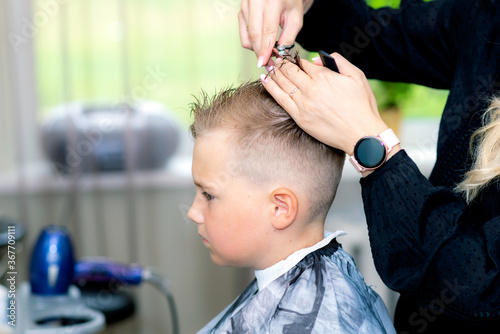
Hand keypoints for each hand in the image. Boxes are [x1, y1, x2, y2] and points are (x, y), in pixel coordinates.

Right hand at [239, 0, 313, 66]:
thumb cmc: (289, 2)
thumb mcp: (295, 18)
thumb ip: (288, 37)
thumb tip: (279, 55)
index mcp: (272, 1)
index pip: (267, 30)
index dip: (265, 49)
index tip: (264, 62)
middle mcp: (256, 1)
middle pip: (254, 34)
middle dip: (260, 52)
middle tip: (267, 64)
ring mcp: (246, 6)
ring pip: (247, 36)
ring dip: (257, 48)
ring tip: (268, 50)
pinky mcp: (241, 11)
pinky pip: (243, 33)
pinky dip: (252, 42)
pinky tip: (261, 42)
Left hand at [260, 53, 389, 154]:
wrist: (360, 133)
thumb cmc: (361, 106)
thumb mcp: (357, 76)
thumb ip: (339, 61)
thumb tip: (318, 60)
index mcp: (324, 77)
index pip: (304, 63)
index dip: (296, 58)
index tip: (289, 55)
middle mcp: (311, 89)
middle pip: (290, 71)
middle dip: (280, 62)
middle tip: (273, 56)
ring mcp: (303, 104)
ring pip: (283, 83)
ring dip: (273, 72)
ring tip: (267, 64)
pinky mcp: (299, 117)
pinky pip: (281, 99)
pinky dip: (271, 88)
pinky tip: (265, 80)